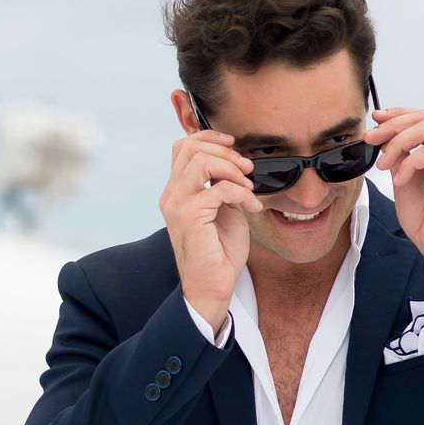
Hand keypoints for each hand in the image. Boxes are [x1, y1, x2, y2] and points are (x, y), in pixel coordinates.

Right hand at [160, 128, 261, 331]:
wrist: (213, 286)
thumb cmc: (220, 252)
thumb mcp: (224, 208)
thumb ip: (222, 184)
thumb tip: (235, 163)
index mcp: (177, 191)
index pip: (183, 146)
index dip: (210, 138)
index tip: (235, 146)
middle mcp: (172, 195)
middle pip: (190, 147)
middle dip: (225, 151)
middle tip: (247, 169)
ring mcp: (176, 204)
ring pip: (200, 161)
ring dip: (232, 169)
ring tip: (248, 187)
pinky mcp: (188, 216)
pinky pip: (218, 188)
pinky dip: (241, 193)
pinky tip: (252, 208)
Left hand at [366, 107, 423, 275]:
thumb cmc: (423, 216)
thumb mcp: (402, 176)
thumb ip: (398, 154)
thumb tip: (381, 132)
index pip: (422, 117)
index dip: (397, 114)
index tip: (374, 119)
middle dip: (392, 126)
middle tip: (370, 139)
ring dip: (397, 143)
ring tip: (382, 165)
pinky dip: (409, 163)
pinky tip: (400, 181)